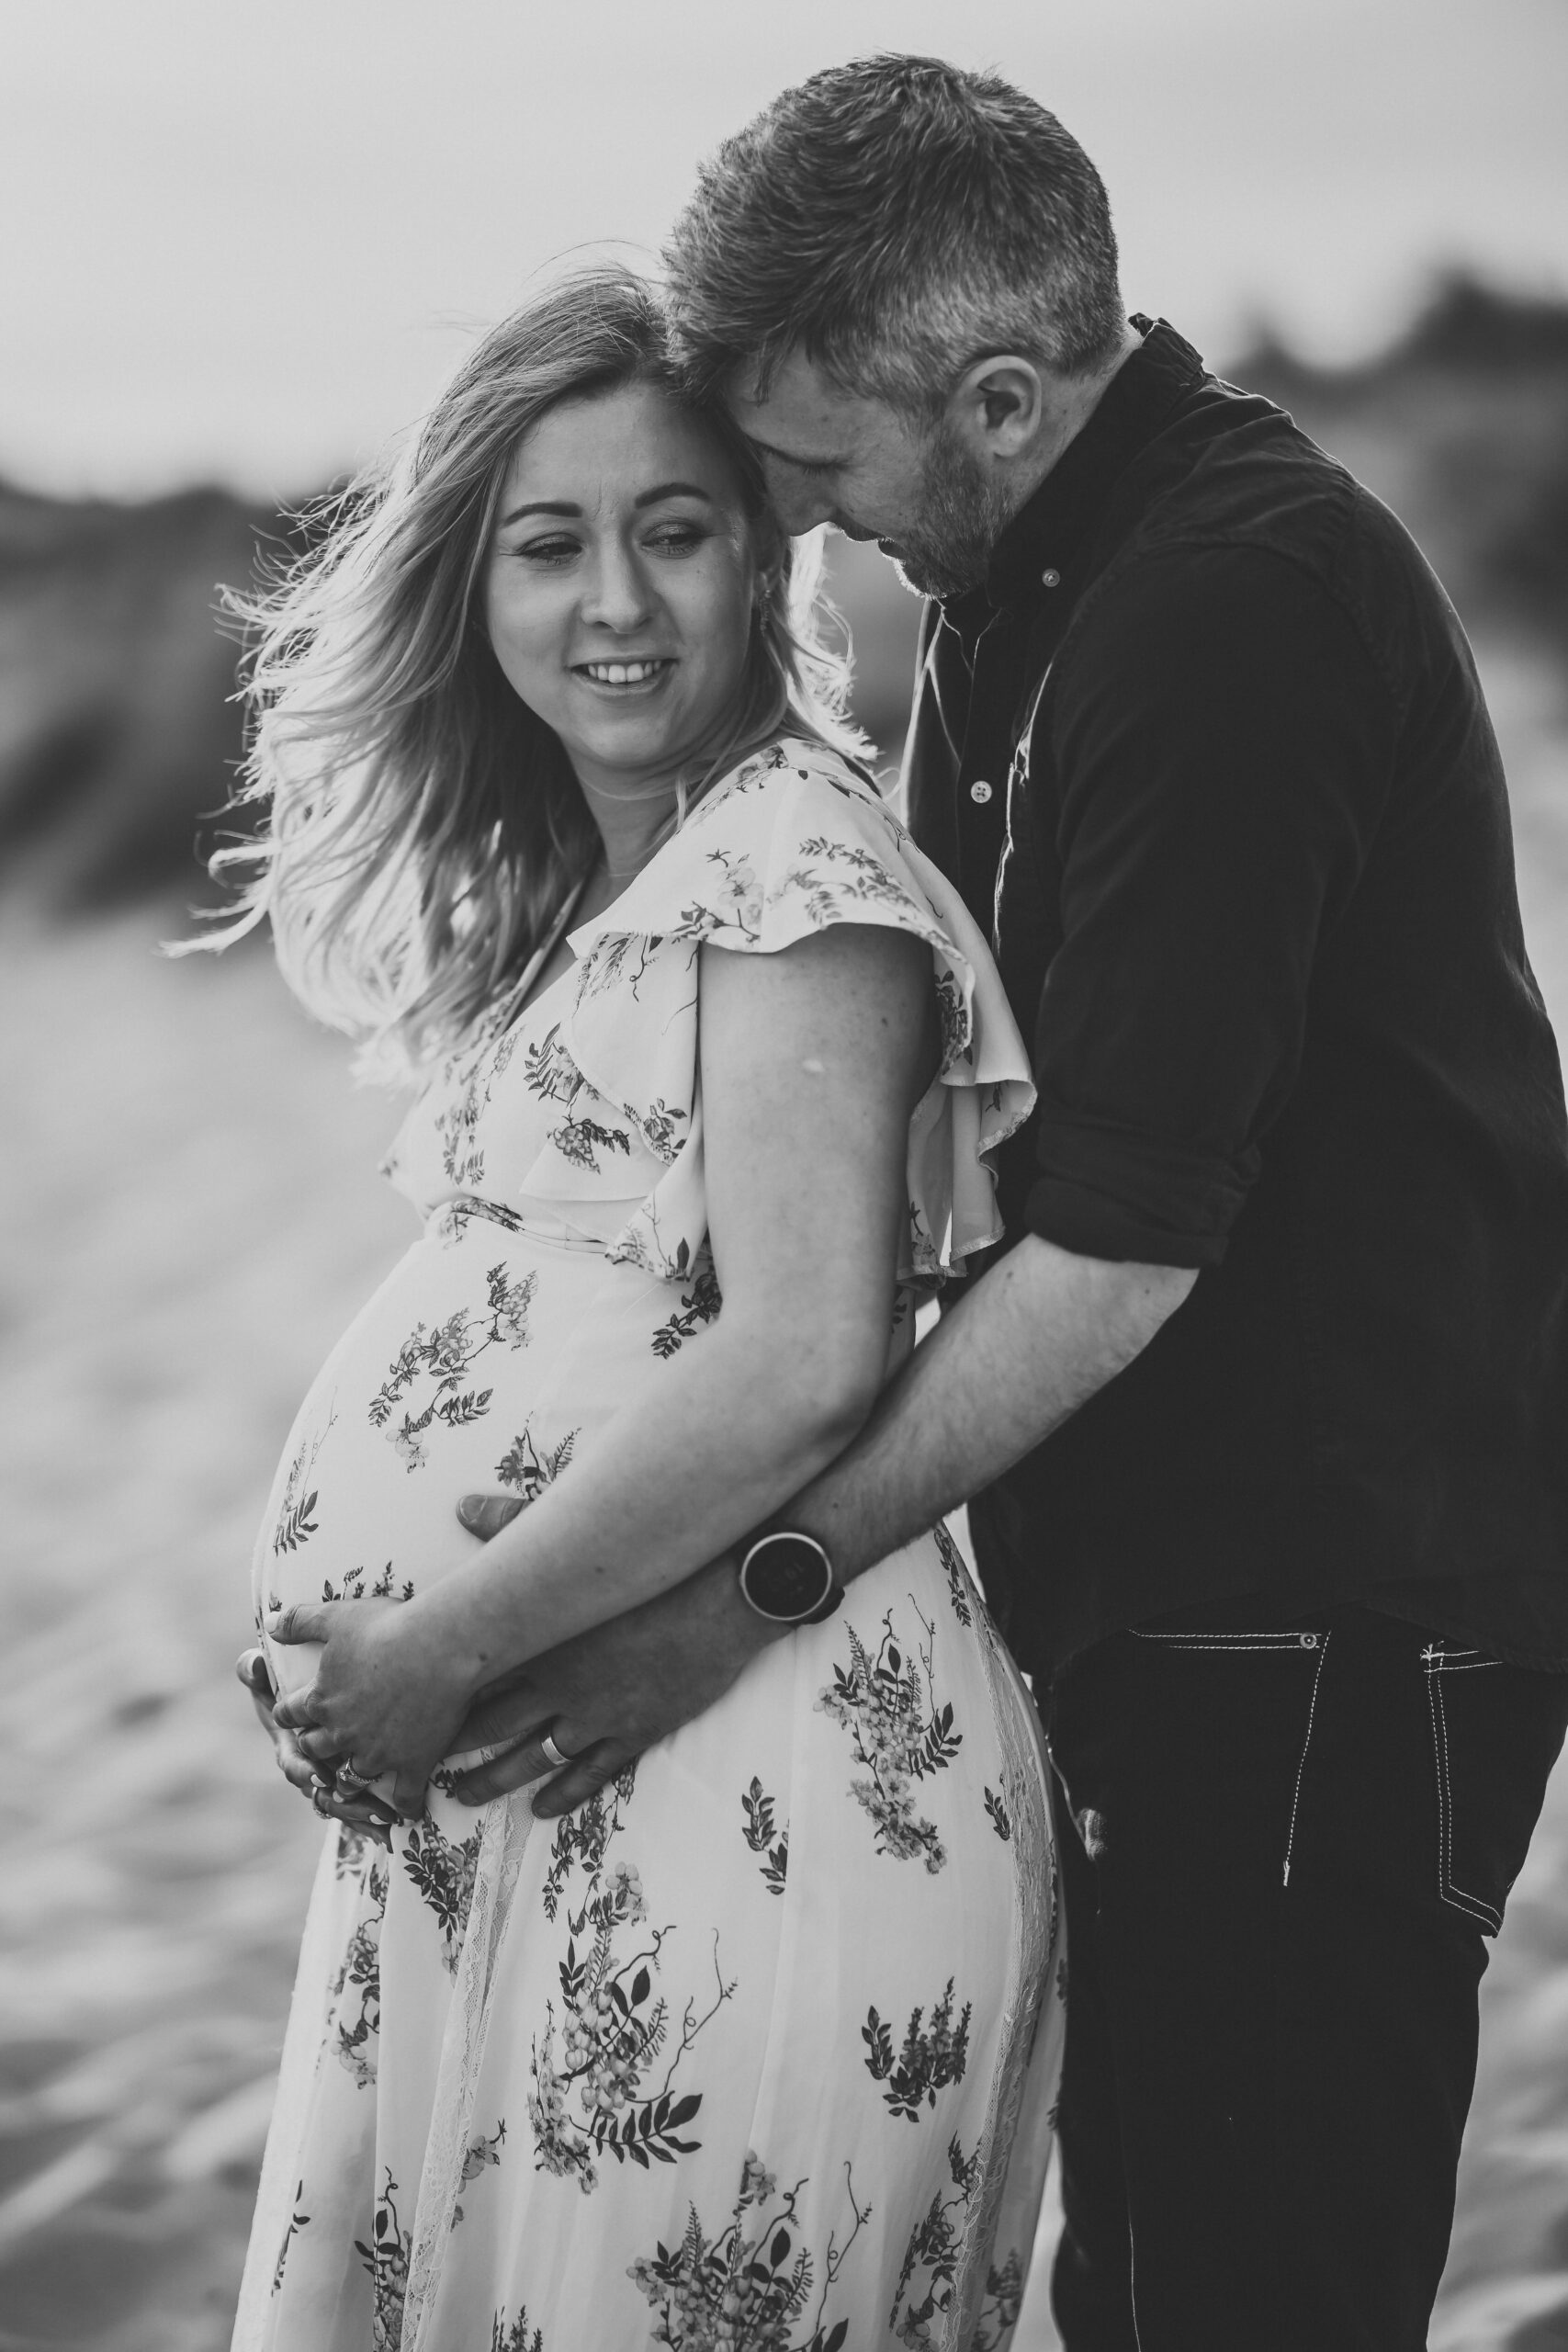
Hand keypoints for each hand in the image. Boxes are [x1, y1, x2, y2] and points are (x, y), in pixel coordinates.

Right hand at [235, 1647, 394, 1844]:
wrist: (310, 1691)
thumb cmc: (287, 1685)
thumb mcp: (266, 1674)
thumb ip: (252, 1669)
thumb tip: (252, 1664)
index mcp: (289, 1746)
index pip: (293, 1764)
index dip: (305, 1771)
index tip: (321, 1774)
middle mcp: (307, 1768)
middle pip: (322, 1793)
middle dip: (345, 1804)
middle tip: (370, 1808)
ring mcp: (327, 1777)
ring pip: (341, 1804)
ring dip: (362, 1814)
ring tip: (386, 1821)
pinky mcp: (348, 1780)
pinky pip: (356, 1805)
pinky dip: (370, 1816)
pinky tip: (393, 1824)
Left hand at [268, 1597, 473, 1818]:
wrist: (439, 1648)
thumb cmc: (387, 1627)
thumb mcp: (336, 1616)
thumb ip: (300, 1622)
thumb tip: (271, 1625)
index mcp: (320, 1700)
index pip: (289, 1713)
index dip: (288, 1711)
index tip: (292, 1712)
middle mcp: (341, 1733)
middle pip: (315, 1748)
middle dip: (314, 1745)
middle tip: (321, 1743)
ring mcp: (376, 1753)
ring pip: (351, 1778)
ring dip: (350, 1779)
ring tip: (355, 1778)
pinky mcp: (411, 1764)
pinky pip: (403, 1798)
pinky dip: (403, 1806)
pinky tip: (408, 1809)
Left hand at [443, 1493, 781, 1815]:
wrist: (719, 1597)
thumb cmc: (649, 1563)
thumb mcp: (578, 1539)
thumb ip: (513, 1524)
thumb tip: (464, 1505)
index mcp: (541, 1638)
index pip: (476, 1676)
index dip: (440, 1697)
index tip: (412, 1713)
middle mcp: (560, 1685)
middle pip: (493, 1725)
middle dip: (455, 1749)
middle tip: (423, 1767)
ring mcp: (597, 1714)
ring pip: (533, 1758)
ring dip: (495, 1780)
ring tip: (465, 1796)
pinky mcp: (634, 1731)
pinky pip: (590, 1773)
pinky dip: (563, 1794)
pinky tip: (542, 1809)